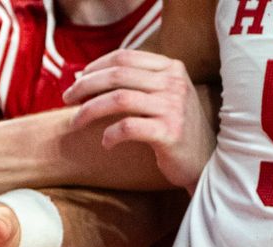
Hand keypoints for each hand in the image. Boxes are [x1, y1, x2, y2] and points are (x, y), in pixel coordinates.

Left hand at [65, 49, 215, 190]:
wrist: (205, 163)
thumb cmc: (176, 131)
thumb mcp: (164, 97)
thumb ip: (139, 83)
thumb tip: (90, 76)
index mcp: (171, 69)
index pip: (124, 58)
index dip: (96, 67)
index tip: (78, 80)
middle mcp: (174, 83)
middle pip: (117, 75)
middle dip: (85, 86)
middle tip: (67, 98)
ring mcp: (173, 107)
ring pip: (118, 99)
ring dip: (90, 110)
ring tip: (76, 122)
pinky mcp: (169, 132)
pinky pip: (128, 127)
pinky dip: (110, 135)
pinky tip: (105, 143)